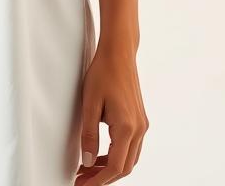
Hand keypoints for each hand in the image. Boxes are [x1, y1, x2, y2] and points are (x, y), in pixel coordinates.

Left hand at [75, 38, 148, 183]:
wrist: (119, 53)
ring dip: (110, 168)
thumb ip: (89, 135)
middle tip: (82, 179)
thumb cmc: (103, 72)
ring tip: (88, 169)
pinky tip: (100, 154)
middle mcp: (139, 129)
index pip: (115, 167)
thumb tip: (88, 162)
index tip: (83, 185)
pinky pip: (131, 146)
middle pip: (125, 167)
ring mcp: (142, 124)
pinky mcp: (140, 119)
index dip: (98, 181)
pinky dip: (116, 155)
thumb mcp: (89, 104)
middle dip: (103, 177)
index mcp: (127, 127)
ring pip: (129, 158)